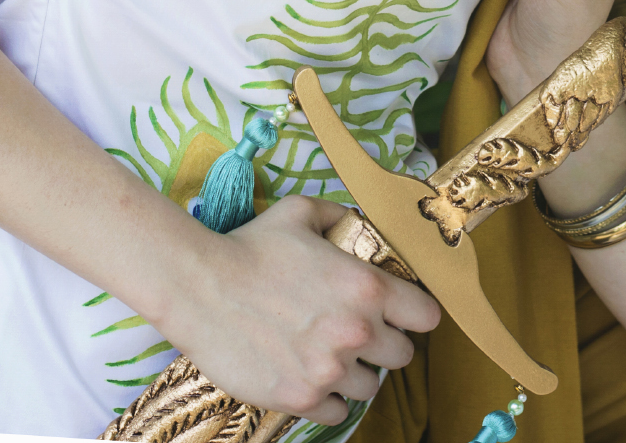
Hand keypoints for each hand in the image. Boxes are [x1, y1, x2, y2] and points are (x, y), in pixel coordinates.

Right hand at [148, 195, 440, 424]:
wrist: (198, 286)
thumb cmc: (249, 246)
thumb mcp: (300, 213)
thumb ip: (341, 217)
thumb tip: (360, 223)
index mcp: (367, 286)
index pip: (427, 317)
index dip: (414, 313)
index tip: (399, 313)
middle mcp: (357, 331)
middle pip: (403, 356)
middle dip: (385, 344)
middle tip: (358, 334)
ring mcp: (329, 370)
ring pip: (371, 387)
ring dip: (356, 373)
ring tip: (330, 355)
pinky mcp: (301, 398)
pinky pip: (338, 411)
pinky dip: (329, 398)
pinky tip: (311, 376)